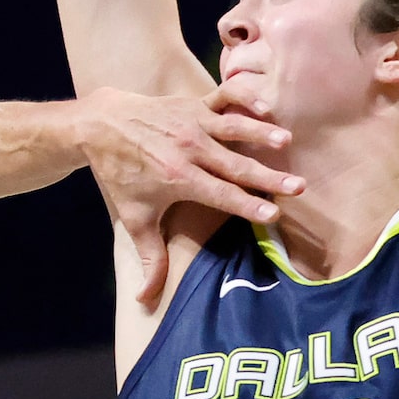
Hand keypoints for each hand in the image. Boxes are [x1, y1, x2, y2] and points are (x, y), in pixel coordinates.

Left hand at [75, 81, 300, 305]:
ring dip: (261, 133)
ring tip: (287, 140)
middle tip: (299, 186)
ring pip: (234, 128)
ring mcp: (193, 122)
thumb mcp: (134, 218)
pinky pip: (223, 97)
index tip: (274, 214)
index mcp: (178, 178)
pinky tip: (266, 106)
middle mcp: (189, 149)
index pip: (220, 195)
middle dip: (268, 176)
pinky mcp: (193, 103)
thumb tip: (145, 301)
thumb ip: (149, 258)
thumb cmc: (121, 174)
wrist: (99, 126)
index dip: (247, 205)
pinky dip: (244, 97)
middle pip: (236, 165)